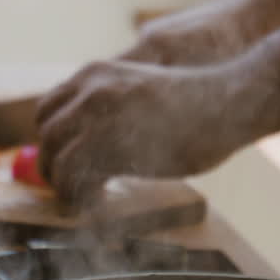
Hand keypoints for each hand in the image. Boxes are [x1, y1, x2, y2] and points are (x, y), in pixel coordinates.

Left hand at [36, 9, 279, 207]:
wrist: (232, 98)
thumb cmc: (199, 101)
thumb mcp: (142, 93)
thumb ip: (112, 111)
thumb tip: (94, 148)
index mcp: (96, 73)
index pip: (47, 111)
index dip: (53, 142)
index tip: (66, 163)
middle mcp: (89, 89)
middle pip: (46, 137)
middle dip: (55, 167)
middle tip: (73, 189)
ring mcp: (97, 116)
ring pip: (56, 160)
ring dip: (67, 187)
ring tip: (88, 201)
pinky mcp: (109, 144)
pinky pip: (77, 180)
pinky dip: (82, 200)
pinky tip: (102, 205)